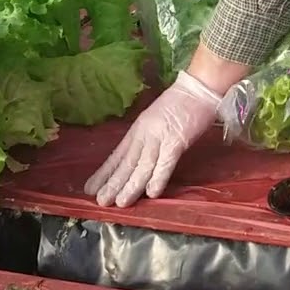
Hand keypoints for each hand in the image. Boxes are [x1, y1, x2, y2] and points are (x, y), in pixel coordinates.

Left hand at [84, 71, 221, 206]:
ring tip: (120, 203)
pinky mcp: (177, 140)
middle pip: (127, 163)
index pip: (118, 155)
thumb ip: (146, 136)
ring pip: (143, 165)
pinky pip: (166, 162)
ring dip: (131, 185)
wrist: (199, 87)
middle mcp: (144, 134)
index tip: (90, 188)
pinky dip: (158, 177)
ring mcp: (160, 137)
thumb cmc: (181, 102)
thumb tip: (137, 156)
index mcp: (138, 129)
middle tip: (100, 201)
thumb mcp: (155, 119)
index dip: (104, 173)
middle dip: (113, 184)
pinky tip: (151, 192)